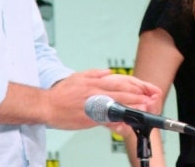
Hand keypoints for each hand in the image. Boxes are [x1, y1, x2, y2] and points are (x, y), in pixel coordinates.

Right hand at [45, 69, 160, 129]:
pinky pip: (104, 121)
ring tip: (142, 111)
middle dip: (135, 99)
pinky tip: (124, 123)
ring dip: (129, 109)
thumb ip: (95, 73)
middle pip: (119, 95)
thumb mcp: (79, 76)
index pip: (117, 84)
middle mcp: (95, 94)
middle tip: (148, 101)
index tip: (142, 90)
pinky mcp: (88, 120)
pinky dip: (115, 121)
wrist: (47, 106)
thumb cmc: (61, 93)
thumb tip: (108, 72)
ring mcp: (92, 107)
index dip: (131, 88)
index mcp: (94, 84)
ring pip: (115, 108)